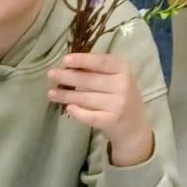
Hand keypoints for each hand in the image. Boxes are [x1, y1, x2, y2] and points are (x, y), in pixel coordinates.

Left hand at [47, 49, 154, 165]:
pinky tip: (68, 108)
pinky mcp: (111, 120)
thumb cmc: (122, 96)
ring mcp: (117, 104)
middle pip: (89, 80)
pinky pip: (88, 115)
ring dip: (66, 95)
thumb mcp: (117, 78)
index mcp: (124, 70)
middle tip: (51, 75)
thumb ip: (99, 71)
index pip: (101, 61)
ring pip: (85, 98)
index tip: (65, 60)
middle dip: (67, 77)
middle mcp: (122, 85)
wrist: (135, 126)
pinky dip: (76, 112)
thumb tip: (71, 66)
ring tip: (51, 93)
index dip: (83, 60)